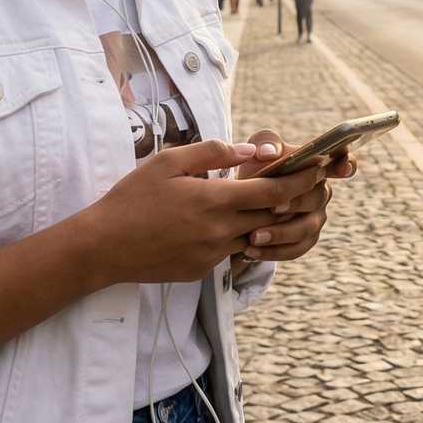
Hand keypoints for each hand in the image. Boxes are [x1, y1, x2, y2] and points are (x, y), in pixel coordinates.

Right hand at [78, 138, 330, 286]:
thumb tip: (253, 150)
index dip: (302, 180)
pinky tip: (226, 224)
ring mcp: (212, 255)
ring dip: (265, 220)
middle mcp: (219, 231)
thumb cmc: (132, 198)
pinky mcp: (202, 271)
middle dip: (292, 199)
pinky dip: (238, 237)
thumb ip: (213, 152)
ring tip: (266, 202)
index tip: (320, 168)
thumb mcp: (168, 162)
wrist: (102, 247)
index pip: (274, 192)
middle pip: (273, 217)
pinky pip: (232, 252)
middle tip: (305, 182)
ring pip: (255, 236)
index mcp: (214, 200)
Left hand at [233, 128, 357, 261]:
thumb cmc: (256, 169)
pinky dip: (273, 250)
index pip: (342, 161)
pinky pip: (295, 249)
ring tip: (254, 236)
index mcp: (317, 166)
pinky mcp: (305, 240)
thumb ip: (264, 143)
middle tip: (273, 208)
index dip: (346, 164)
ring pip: (306, 228)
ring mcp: (315, 217)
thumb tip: (268, 153)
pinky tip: (252, 249)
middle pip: (317, 198)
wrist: (241, 203)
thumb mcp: (258, 150)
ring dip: (280, 233)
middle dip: (296, 203)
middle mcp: (321, 192)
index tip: (341, 169)